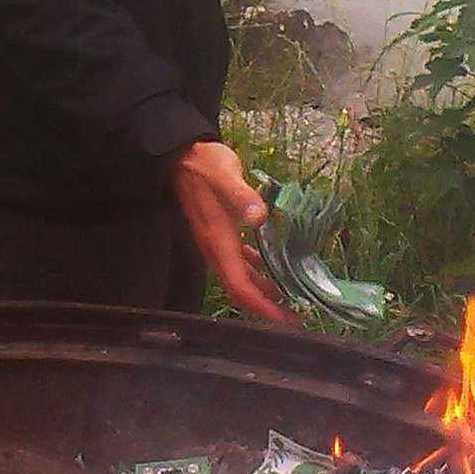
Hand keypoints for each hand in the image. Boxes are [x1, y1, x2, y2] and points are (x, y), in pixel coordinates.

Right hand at [171, 140, 296, 325]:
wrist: (180, 155)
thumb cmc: (205, 165)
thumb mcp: (225, 176)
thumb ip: (241, 196)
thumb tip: (258, 216)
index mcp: (218, 240)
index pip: (238, 284)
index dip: (260, 305)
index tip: (283, 318)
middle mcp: (215, 248)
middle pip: (238, 288)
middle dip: (264, 307)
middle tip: (293, 317)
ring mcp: (215, 243)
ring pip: (238, 278)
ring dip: (261, 291)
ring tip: (287, 298)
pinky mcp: (218, 234)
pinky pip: (237, 263)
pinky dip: (255, 272)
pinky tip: (270, 268)